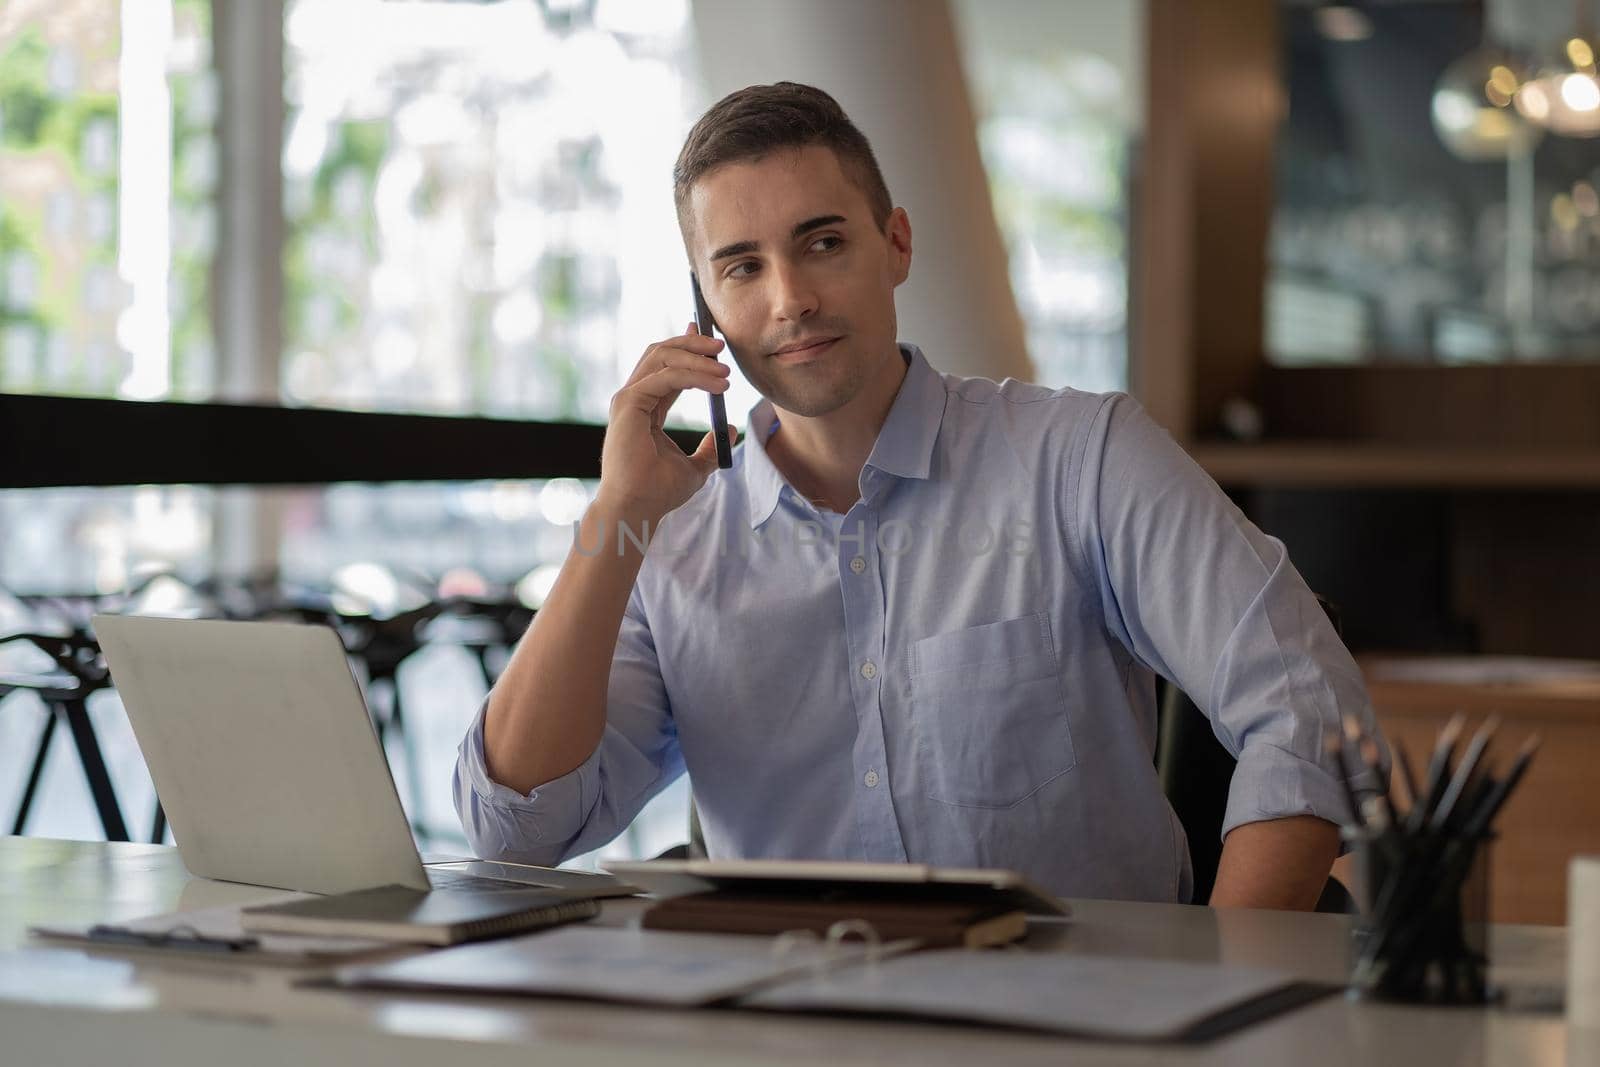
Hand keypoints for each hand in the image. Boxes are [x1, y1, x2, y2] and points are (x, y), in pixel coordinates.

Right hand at [595, 322, 736, 523]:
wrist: (636, 508)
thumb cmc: (657, 492)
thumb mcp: (695, 468)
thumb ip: (710, 448)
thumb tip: (730, 428)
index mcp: (643, 408)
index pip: (665, 367)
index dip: (688, 348)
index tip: (712, 342)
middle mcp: (633, 398)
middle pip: (661, 352)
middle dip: (692, 342)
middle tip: (721, 345)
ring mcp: (628, 399)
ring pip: (662, 357)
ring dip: (697, 356)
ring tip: (725, 369)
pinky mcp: (629, 404)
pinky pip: (666, 377)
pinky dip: (694, 376)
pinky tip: (718, 386)